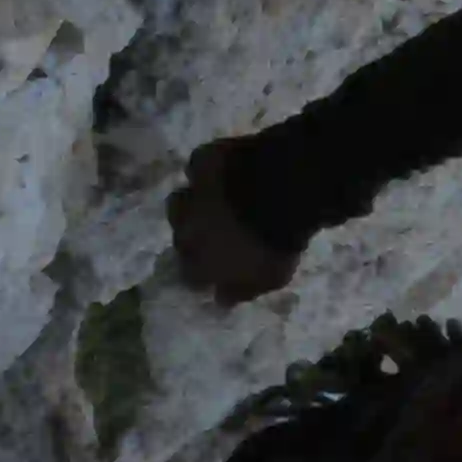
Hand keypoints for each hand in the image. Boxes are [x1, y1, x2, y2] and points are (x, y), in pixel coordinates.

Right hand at [168, 142, 297, 306]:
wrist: (282, 190)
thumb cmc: (277, 242)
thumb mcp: (269, 277)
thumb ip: (241, 290)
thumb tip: (220, 299)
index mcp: (201, 263)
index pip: (190, 276)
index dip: (202, 272)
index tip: (215, 268)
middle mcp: (186, 231)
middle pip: (181, 239)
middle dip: (194, 238)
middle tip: (215, 233)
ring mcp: (190, 195)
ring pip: (179, 203)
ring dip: (191, 205)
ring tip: (210, 203)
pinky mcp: (201, 162)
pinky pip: (197, 167)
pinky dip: (207, 171)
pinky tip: (222, 171)